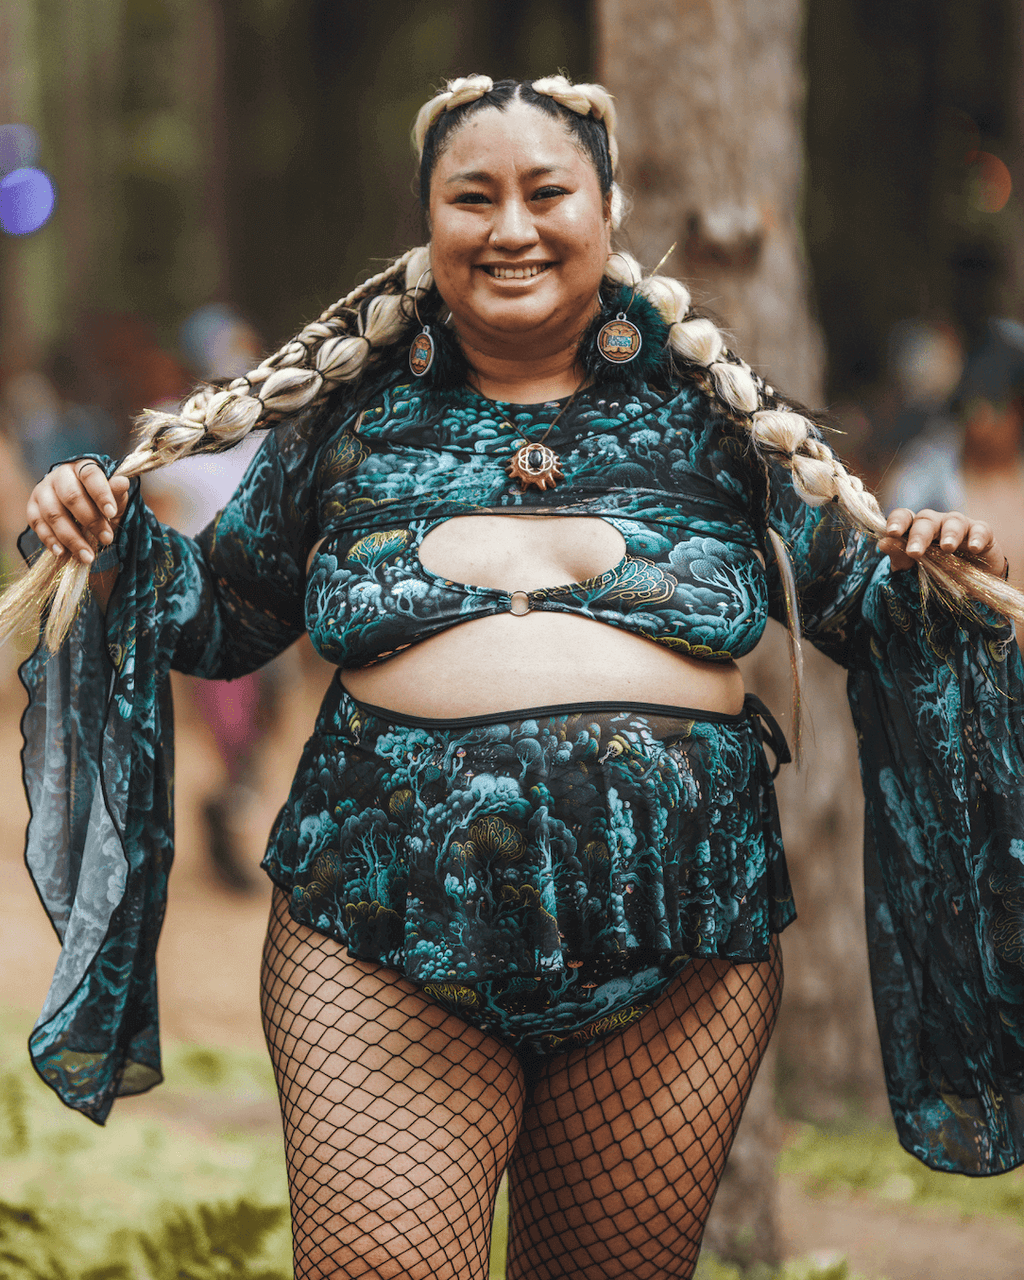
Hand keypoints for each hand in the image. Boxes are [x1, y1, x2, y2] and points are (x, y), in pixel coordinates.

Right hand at [26, 460, 130, 566]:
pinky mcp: (32, 507)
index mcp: (82, 467)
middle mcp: (59, 476)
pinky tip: (63, 553)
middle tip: (107, 539)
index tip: (112, 513)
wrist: (78, 508)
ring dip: (72, 538)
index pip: (90, 475)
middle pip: (71, 497)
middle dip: (91, 521)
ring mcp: (43, 491)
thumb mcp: (115, 497)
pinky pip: (38, 525)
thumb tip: (123, 482)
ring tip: (87, 556)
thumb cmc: (100, 501)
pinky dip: (50, 540)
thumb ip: (117, 492)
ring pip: (54, 514)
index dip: (101, 494)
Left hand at [879, 507, 1004, 575]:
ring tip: (947, 549)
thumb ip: (899, 557)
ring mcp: (960, 527)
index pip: (904, 516)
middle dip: (919, 535)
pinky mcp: (982, 534)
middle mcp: (936, 523)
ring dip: (949, 534)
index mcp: (915, 529)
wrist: (970, 585)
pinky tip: (974, 548)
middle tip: (915, 552)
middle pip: (926, 520)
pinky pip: (980, 529)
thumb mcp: (914, 569)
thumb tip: (882, 543)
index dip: (897, 521)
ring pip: (953, 521)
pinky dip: (977, 537)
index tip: (891, 533)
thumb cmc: (936, 572)